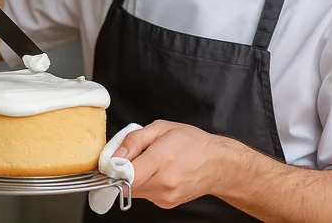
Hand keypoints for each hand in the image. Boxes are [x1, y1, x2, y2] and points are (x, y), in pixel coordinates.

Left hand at [113, 120, 228, 208]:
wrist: (218, 164)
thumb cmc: (192, 143)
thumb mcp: (162, 128)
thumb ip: (135, 139)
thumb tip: (116, 154)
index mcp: (162, 159)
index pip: (125, 174)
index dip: (114, 167)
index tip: (113, 160)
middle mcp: (164, 182)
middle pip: (126, 183)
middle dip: (124, 170)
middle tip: (135, 156)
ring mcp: (166, 196)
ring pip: (134, 190)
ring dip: (135, 177)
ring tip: (151, 162)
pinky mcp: (166, 203)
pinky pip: (145, 194)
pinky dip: (145, 183)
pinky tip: (159, 172)